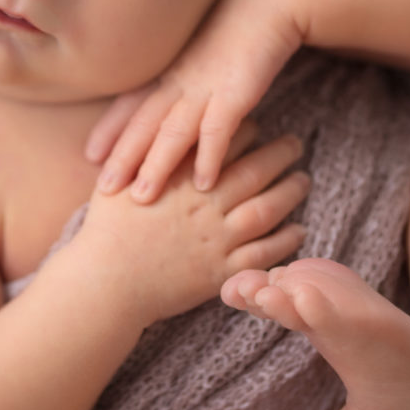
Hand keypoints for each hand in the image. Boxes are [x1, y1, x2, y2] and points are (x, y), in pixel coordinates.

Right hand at [76, 125, 307, 326]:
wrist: (106, 284)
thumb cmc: (105, 231)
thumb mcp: (118, 182)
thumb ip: (140, 157)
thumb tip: (150, 133)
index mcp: (180, 178)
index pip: (222, 144)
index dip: (245, 130)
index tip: (257, 125)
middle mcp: (204, 205)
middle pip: (254, 172)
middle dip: (280, 154)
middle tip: (296, 143)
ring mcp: (216, 239)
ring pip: (266, 209)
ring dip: (290, 192)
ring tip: (304, 180)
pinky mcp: (221, 271)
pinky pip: (264, 254)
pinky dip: (286, 241)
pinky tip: (299, 230)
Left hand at [85, 0, 304, 202]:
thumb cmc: (234, 25)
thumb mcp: (197, 50)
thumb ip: (182, 75)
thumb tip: (173, 98)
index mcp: (167, 69)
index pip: (130, 103)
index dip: (110, 129)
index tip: (90, 155)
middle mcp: (178, 80)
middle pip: (143, 123)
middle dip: (122, 157)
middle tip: (104, 189)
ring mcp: (204, 87)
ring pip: (172, 132)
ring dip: (156, 165)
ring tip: (142, 197)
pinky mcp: (235, 93)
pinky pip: (218, 130)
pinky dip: (210, 157)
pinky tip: (205, 184)